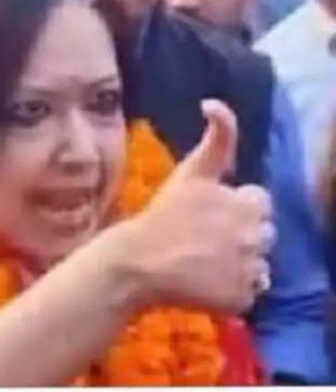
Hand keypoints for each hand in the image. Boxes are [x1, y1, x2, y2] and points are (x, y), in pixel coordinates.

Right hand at [119, 99, 272, 312]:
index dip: (235, 207)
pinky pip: (248, 294)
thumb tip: (213, 101)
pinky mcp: (241, 298)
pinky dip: (230, 292)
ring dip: (238, 264)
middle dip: (240, 235)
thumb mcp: (190, 172)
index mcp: (247, 203)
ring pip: (258, 266)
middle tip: (203, 240)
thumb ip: (215, 137)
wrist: (136, 263)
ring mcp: (249, 269)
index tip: (209, 214)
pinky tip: (203, 283)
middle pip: (262, 234)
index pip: (259, 202)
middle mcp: (255, 236)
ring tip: (202, 264)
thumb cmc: (161, 215)